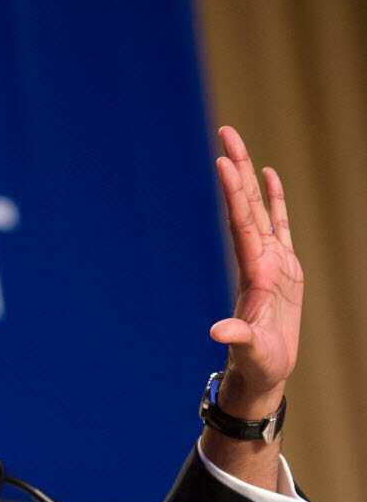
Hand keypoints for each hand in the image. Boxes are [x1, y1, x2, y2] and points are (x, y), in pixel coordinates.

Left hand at [210, 126, 302, 416]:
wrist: (263, 370)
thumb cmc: (257, 361)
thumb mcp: (249, 349)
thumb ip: (237, 337)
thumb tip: (217, 331)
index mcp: (253, 272)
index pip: (241, 223)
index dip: (233, 193)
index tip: (221, 162)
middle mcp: (257, 258)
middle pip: (246, 204)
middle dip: (237, 168)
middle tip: (227, 132)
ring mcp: (270, 260)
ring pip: (260, 208)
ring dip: (250, 176)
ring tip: (239, 143)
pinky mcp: (285, 266)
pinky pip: (280, 224)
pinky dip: (276, 199)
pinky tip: (269, 174)